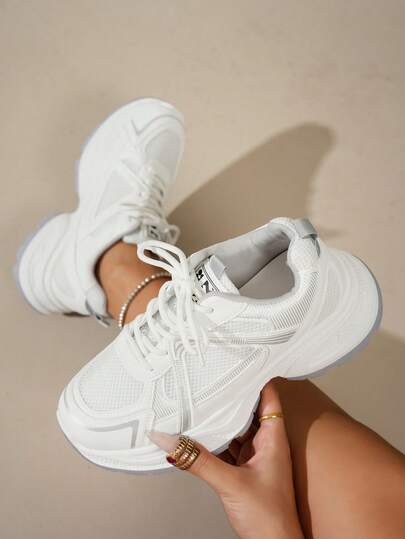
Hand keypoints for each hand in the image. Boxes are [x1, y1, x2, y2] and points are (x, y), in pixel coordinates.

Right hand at [149, 380, 303, 538]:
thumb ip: (198, 461)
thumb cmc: (270, 519)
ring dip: (222, 416)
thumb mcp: (230, 483)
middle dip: (232, 393)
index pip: (269, 394)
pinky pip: (228, 444)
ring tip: (203, 398)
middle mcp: (266, 442)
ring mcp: (255, 456)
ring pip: (237, 426)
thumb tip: (170, 441)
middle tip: (213, 375)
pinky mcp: (244, 469)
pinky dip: (215, 437)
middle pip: (249, 407)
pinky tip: (200, 432)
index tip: (240, 359)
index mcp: (274, 437)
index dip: (257, 375)